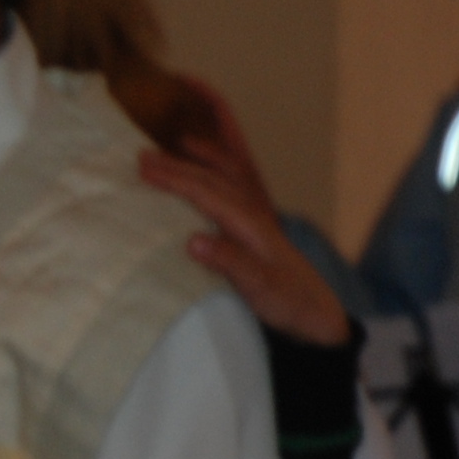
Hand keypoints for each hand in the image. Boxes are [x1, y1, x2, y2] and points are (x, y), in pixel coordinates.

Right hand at [135, 85, 351, 347]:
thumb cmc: (286, 300)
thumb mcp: (259, 287)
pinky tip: (205, 174)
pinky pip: (230, 190)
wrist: (316, 311)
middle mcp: (252, 214)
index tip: (144, 169)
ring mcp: (256, 219)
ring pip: (224, 180)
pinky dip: (214, 174)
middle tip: (142, 156)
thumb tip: (192, 241)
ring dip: (198, 163)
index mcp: (249, 224)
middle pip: (211, 181)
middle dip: (176, 166)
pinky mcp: (255, 228)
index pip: (206, 193)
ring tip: (176, 147)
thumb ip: (229, 262)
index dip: (174, 179)